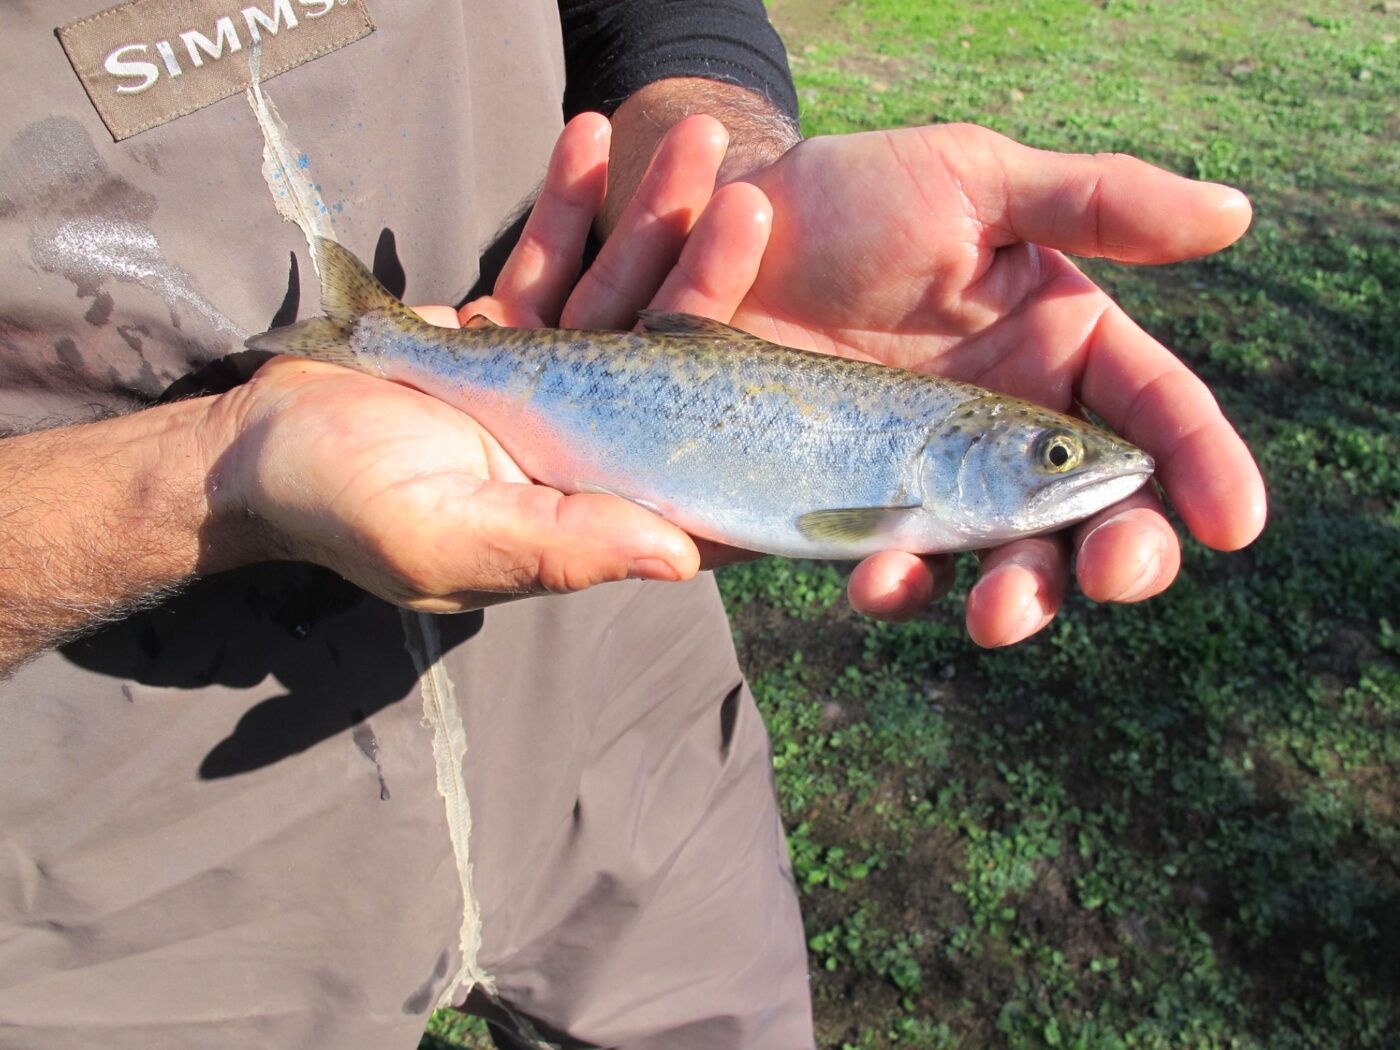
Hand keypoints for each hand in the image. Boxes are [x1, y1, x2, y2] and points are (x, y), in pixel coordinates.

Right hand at [210, 113, 773, 610]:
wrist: (249, 446)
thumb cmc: (337, 508)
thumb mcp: (444, 540)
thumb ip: (558, 547)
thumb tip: (679, 558)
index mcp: (587, 509)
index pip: (690, 469)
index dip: (748, 414)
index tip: (796, 344)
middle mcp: (584, 448)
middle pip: (665, 355)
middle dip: (705, 276)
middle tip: (746, 204)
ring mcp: (550, 389)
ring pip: (616, 297)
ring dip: (650, 219)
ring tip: (688, 140)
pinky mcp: (507, 338)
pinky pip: (548, 264)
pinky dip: (567, 205)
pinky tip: (589, 139)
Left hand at [723, 124, 1265, 644]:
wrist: (719, 241)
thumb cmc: (851, 198)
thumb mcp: (971, 180)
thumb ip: (1091, 201)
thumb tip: (1236, 216)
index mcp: (1060, 351)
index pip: (1154, 415)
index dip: (1203, 468)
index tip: (1235, 523)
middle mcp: (1010, 430)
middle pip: (1093, 515)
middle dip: (1118, 554)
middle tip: (1115, 573)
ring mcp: (934, 480)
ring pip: (1004, 563)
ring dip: (1017, 597)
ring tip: (998, 611)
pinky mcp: (858, 511)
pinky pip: (894, 567)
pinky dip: (899, 585)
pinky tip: (881, 577)